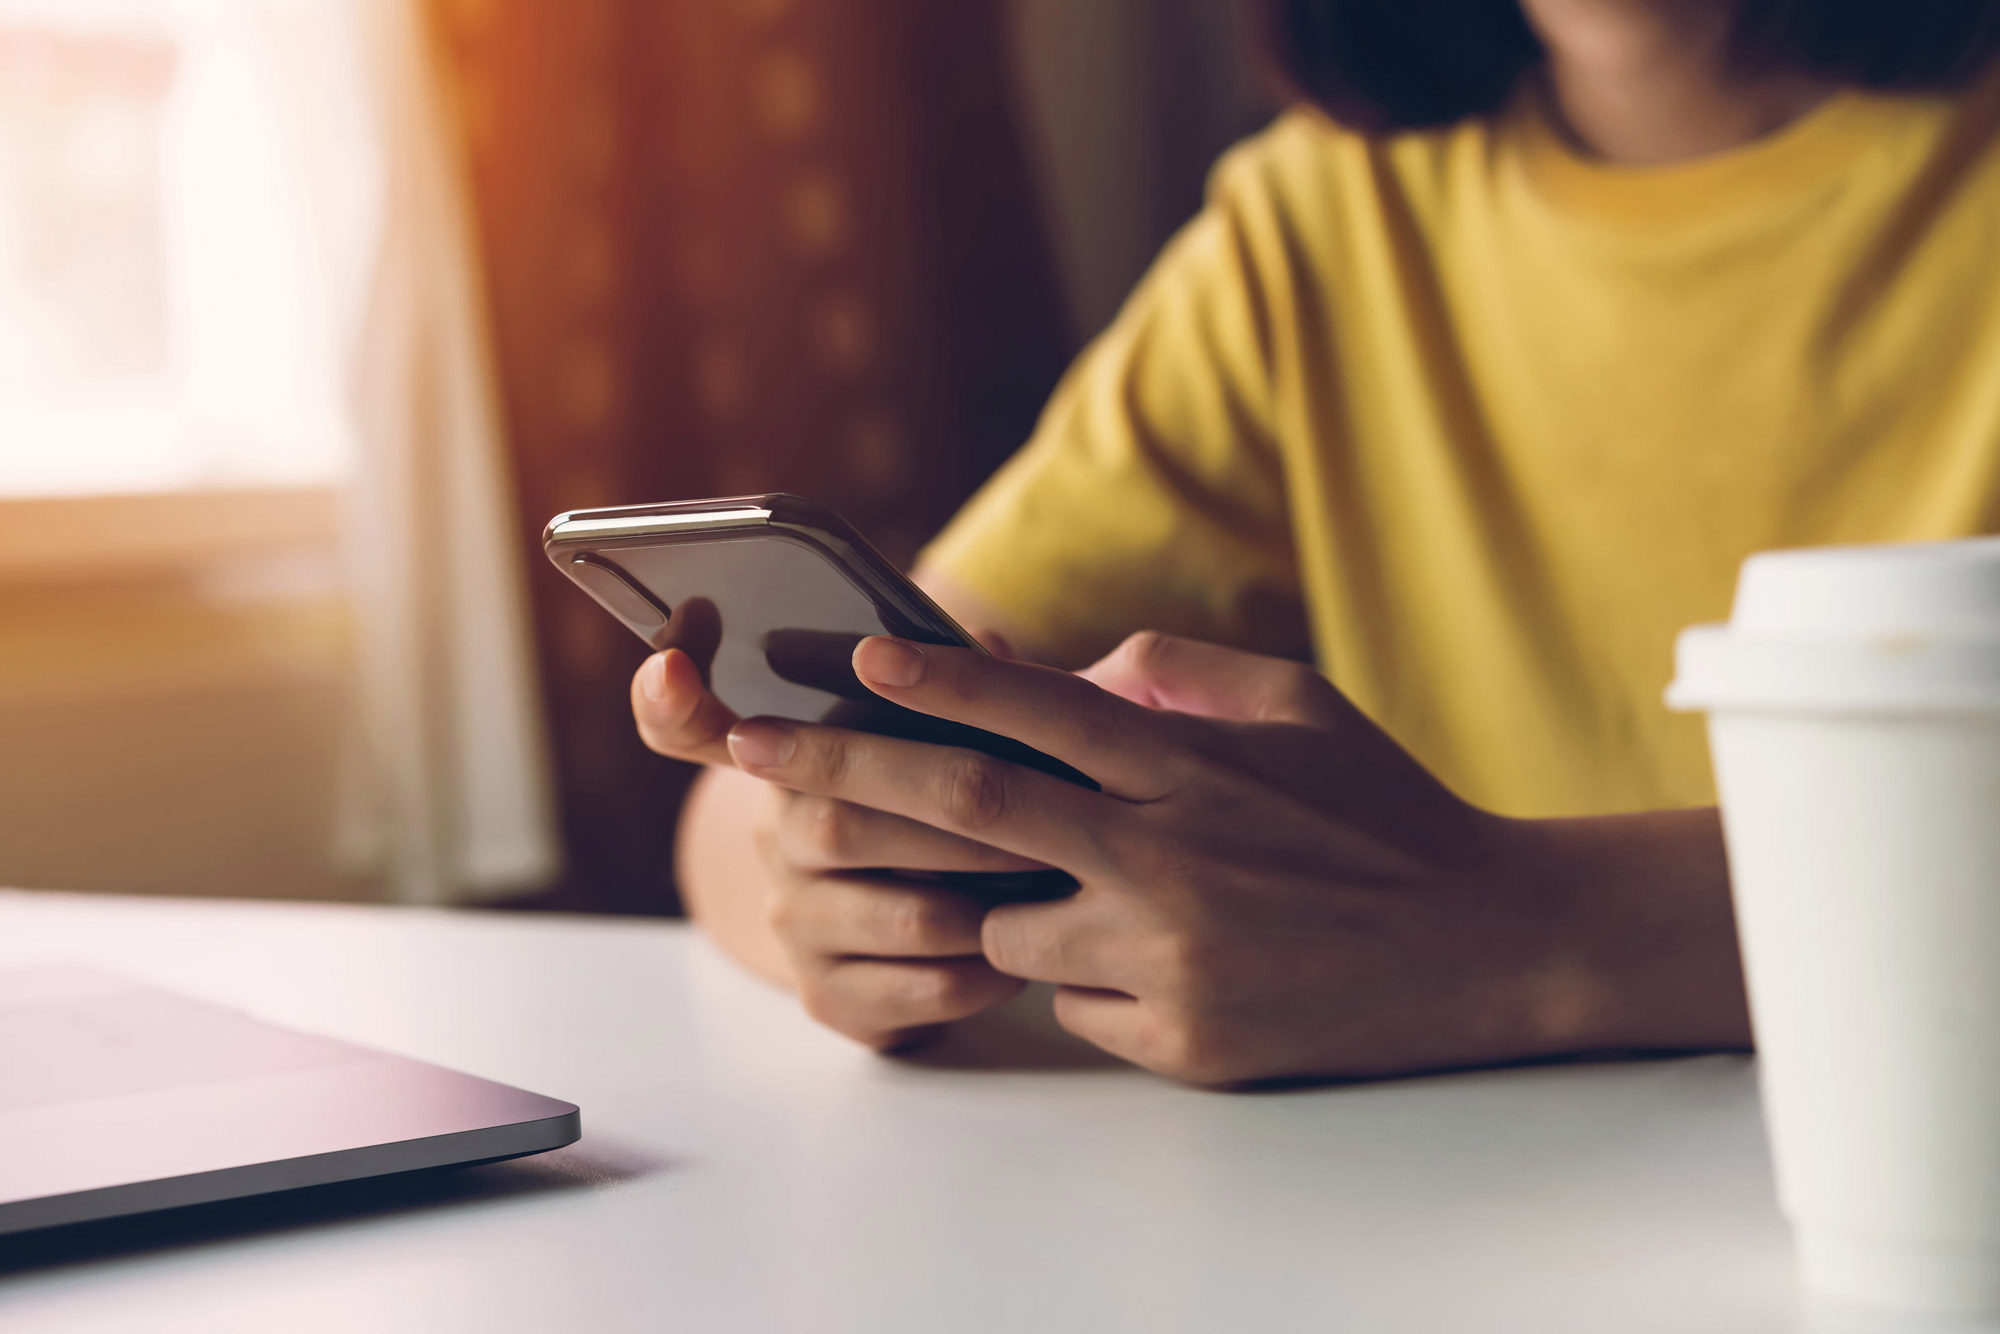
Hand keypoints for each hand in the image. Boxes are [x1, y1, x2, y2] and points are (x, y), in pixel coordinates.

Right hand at [632, 642, 1038, 1049]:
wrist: (940, 934)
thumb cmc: (953, 808)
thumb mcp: (950, 735)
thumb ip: (958, 686)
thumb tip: (982, 641)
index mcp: (788, 761)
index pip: (686, 726)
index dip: (671, 700)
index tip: (673, 667)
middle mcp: (777, 843)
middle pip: (839, 824)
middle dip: (954, 818)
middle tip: (1044, 810)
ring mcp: (798, 927)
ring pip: (904, 915)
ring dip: (989, 898)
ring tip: (1055, 877)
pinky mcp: (834, 1000)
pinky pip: (924, 989)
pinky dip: (989, 968)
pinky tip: (1026, 948)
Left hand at [722, 631, 1701, 1084]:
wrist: (1485, 945)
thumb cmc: (1383, 813)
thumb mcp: (1295, 706)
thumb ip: (1173, 678)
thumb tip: (1071, 673)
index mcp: (1185, 765)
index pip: (1024, 713)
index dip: (927, 682)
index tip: (846, 657)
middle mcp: (1159, 856)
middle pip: (965, 811)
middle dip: (841, 773)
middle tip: (750, 750)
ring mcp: (1162, 956)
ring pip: (1005, 927)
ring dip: (989, 903)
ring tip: (1027, 880)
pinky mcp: (1176, 1038)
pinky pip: (1071, 1001)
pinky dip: (1078, 971)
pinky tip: (1163, 955)